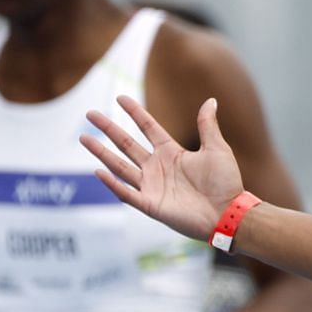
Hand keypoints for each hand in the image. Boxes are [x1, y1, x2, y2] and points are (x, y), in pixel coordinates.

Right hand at [82, 95, 242, 241]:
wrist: (228, 213)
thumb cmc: (225, 182)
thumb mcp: (217, 149)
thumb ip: (208, 125)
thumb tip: (211, 100)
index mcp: (171, 153)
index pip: (148, 128)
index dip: (135, 113)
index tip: (120, 98)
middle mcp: (157, 167)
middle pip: (127, 144)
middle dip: (108, 129)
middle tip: (90, 114)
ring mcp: (151, 186)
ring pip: (120, 166)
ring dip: (102, 153)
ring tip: (84, 138)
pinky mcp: (150, 204)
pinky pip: (126, 193)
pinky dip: (112, 183)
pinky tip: (98, 171)